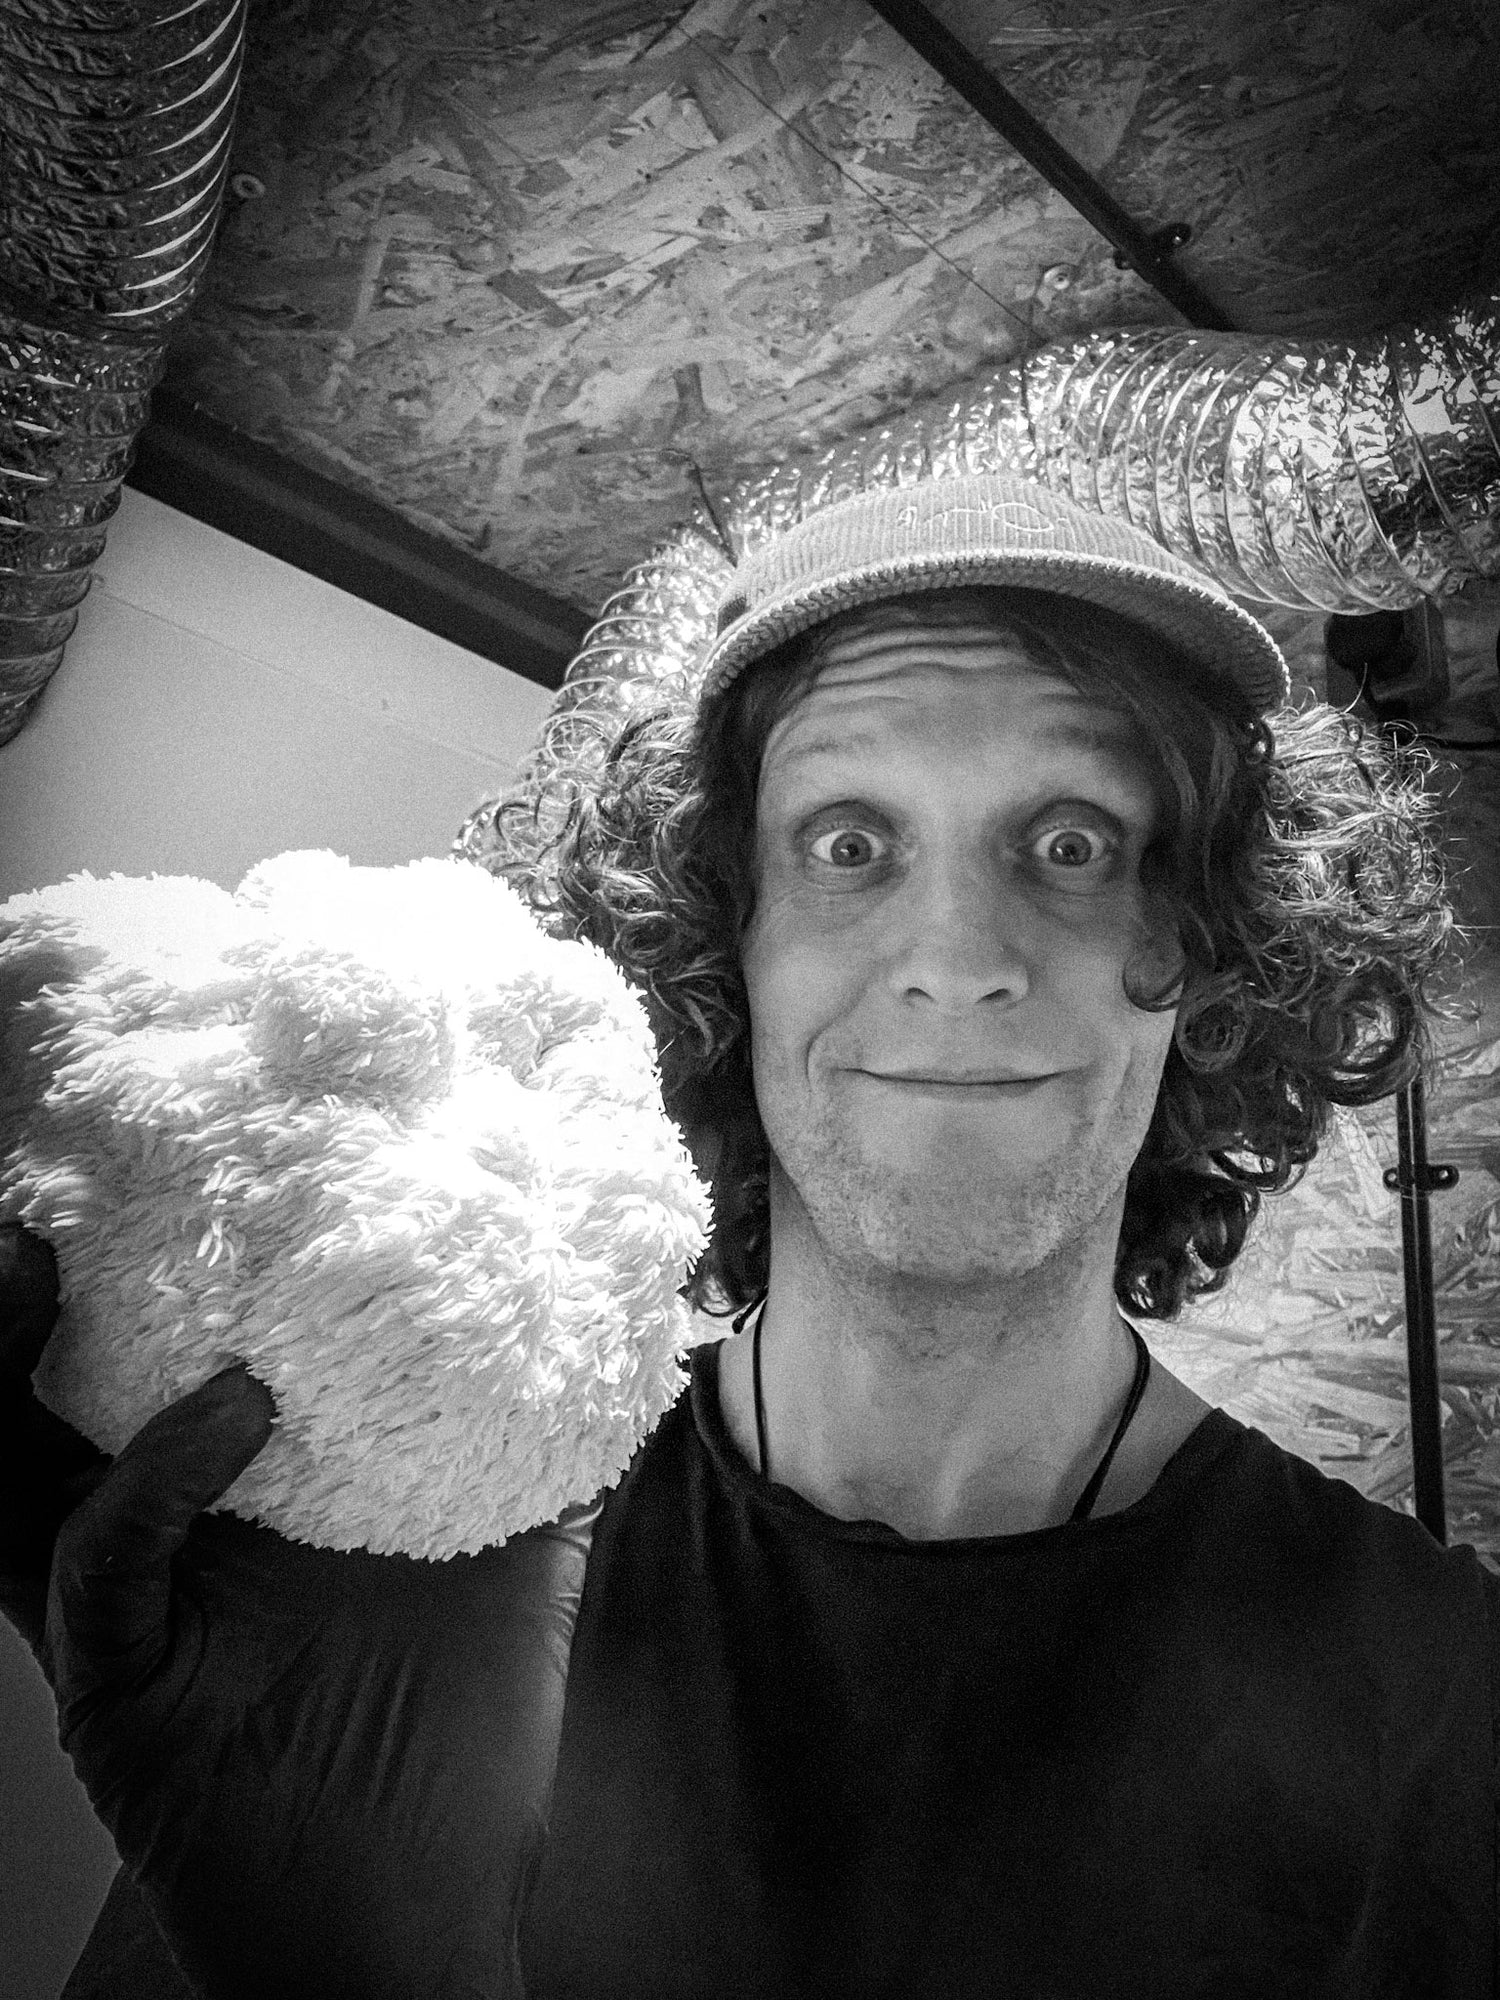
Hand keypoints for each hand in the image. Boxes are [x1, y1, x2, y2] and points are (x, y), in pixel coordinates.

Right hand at [0, 1222, 597, 1999]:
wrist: (411, 1921)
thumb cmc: (457, 1747)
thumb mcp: (512, 1567)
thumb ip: (543, 1458)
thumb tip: (614, 1340)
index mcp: (230, 1504)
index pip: (157, 1363)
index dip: (149, 1270)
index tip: (182, 1160)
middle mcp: (158, 1547)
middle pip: (57, 1401)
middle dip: (36, 1300)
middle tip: (54, 1191)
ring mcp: (129, 1618)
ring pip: (17, 1472)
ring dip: (13, 1359)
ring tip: (29, 1256)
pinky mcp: (116, 1695)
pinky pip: (98, 1567)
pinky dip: (150, 1478)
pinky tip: (228, 1411)